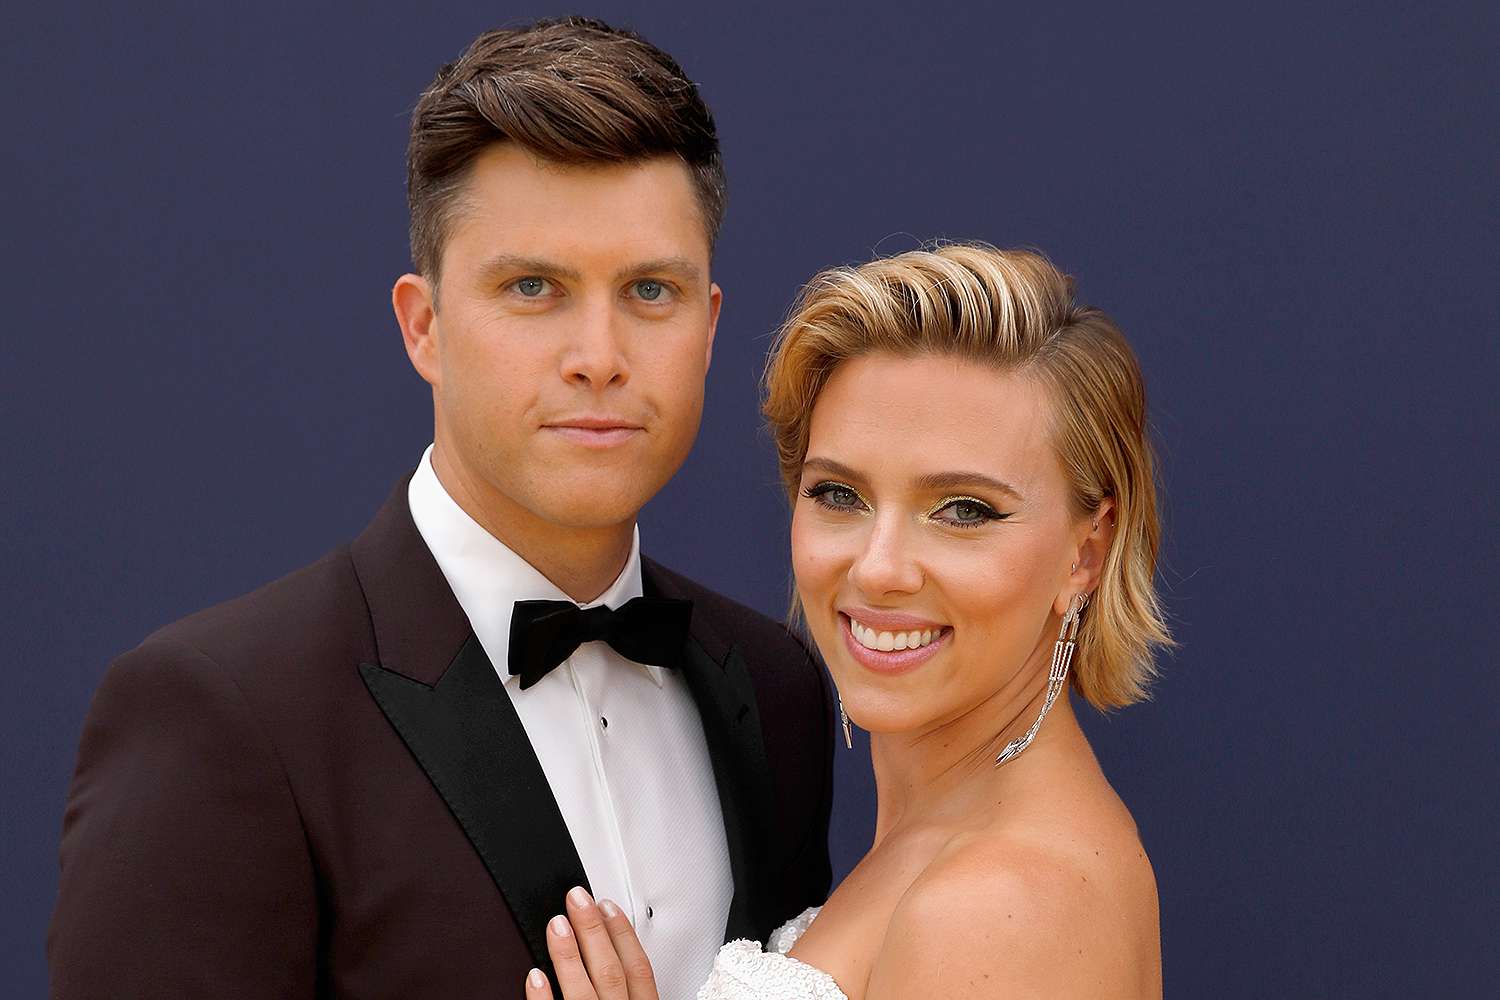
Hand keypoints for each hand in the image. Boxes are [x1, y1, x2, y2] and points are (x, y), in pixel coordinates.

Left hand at [524, 886, 659, 999]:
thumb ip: (633, 992)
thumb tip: (626, 960)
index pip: (637, 969)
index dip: (624, 934)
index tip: (608, 907)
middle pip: (609, 972)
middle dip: (594, 931)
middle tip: (578, 899)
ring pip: (583, 992)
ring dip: (569, 956)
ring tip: (557, 924)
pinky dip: (544, 998)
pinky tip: (535, 975)